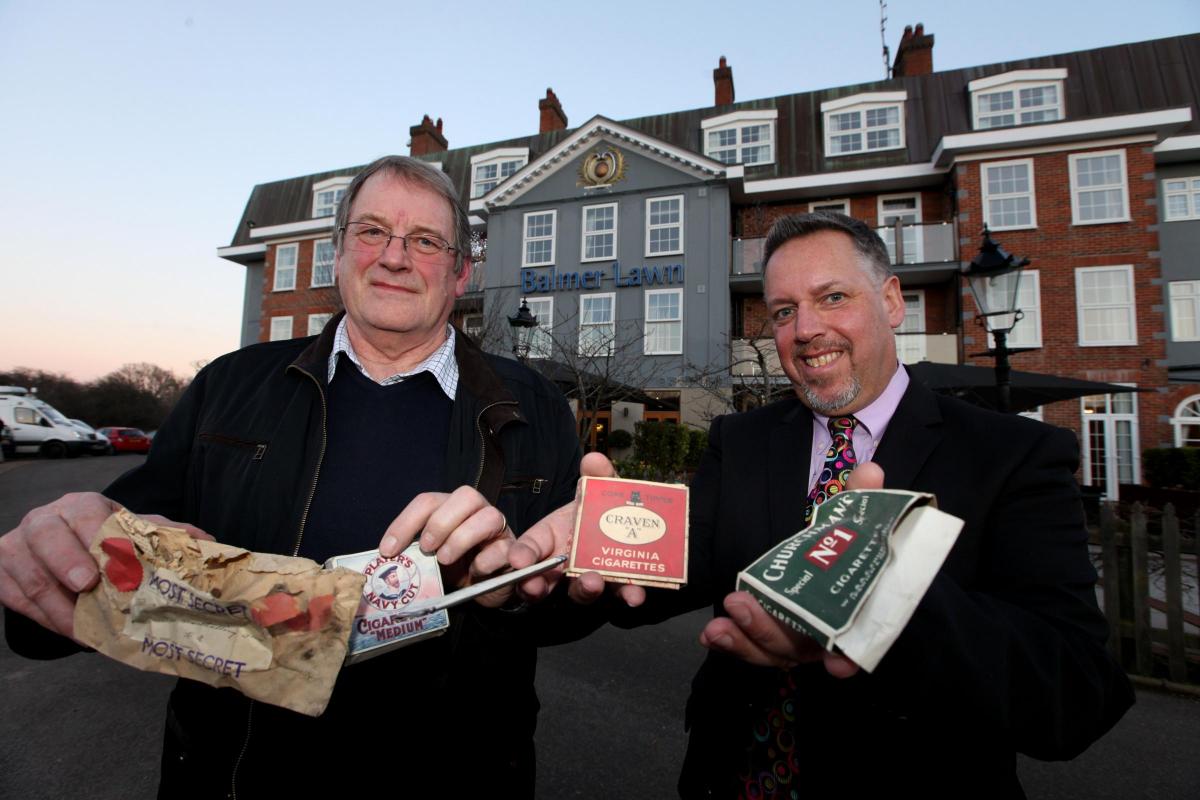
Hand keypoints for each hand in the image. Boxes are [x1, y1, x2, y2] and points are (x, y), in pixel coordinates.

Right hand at [0, 492, 208, 639]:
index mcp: (80, 506)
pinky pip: (17, 600)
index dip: (92, 538)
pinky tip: (73, 633)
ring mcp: (15, 546)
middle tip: (86, 588)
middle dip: (65, 563)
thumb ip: (167, 535)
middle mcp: (43, 520)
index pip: (83, 514)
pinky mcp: (0, 572)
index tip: (106, 565)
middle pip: (46, 539)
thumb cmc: (101, 540)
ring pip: (31, 578)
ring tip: (89, 631)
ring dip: (60, 609)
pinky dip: (45, 620)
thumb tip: (209, 542)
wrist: (55, 547)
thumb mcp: (131, 532)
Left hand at [378, 486, 513, 607]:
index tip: (388, 549)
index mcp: (451, 508)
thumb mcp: (429, 559)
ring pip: (489, 517)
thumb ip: (412, 554)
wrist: (485, 588)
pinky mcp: (511, 551)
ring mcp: (498, 529)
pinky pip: (502, 549)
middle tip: (426, 547)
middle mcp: (477, 511)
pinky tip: (474, 572)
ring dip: (462, 538)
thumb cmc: (456, 568)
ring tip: (445, 560)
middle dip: (441, 522)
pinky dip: (485, 562)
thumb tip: (385, 559)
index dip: (406, 522)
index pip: (428, 502)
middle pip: (465, 496)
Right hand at [507, 453, 644, 606]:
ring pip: (580, 591)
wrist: (634, 523)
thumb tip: (594, 460)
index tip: (517, 561)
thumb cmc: (605, 506)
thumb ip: (598, 475)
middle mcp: (565, 563)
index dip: (522, 554)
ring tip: (592, 583)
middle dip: (537, 585)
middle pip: (544, 580)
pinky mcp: (618, 587)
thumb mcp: (602, 487)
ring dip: (584, 589)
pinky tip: (635, 595)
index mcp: (552, 537)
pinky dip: (628, 595)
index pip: (529, 548)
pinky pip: (620, 593)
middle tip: (535, 586)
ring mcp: (589, 577)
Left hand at [697, 462, 885, 677]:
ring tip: (714, 628)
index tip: (838, 664)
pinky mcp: (770, 637)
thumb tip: (870, 470)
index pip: (856, 646)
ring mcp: (796, 641)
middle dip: (767, 631)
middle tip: (738, 603)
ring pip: (772, 652)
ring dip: (742, 641)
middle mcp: (826, 636)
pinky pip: (752, 646)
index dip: (848, 658)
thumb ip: (861, 499)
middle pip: (799, 648)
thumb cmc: (848, 546)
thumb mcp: (854, 520)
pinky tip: (710, 635)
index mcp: (855, 615)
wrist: (827, 557)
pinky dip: (732, 643)